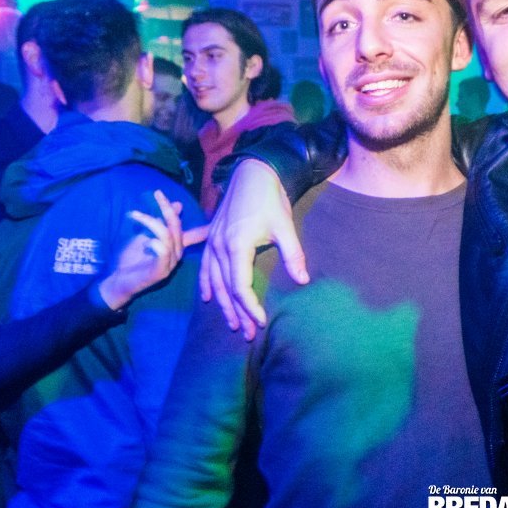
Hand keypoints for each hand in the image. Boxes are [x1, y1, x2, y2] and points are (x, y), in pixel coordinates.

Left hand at [98, 190, 207, 309]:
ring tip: (136, 215)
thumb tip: (177, 204)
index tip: (162, 194)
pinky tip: (146, 242)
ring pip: (168, 237)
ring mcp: (170, 264)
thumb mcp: (146, 234)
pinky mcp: (161, 272)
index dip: (176, 210)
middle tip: (156, 194)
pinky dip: (156, 243)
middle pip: (176, 227)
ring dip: (152, 222)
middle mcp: (177, 254)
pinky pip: (164, 253)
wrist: (118, 280)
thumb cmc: (131, 258)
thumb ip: (160, 221)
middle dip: (166, 209)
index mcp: (176, 245)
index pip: (184, 226)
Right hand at [201, 158, 307, 339]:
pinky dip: (205, 283)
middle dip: (235, 312)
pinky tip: (207, 298)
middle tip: (246, 334)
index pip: (240, 286)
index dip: (249, 306)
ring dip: (221, 303)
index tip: (260, 322)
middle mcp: (219, 246)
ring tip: (230, 323)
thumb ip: (293, 255)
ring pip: (212, 280)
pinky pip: (204, 266)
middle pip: (225, 288)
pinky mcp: (211, 237)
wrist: (252, 173)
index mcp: (237, 245)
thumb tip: (303, 281)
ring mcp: (212, 242)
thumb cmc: (270, 199)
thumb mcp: (285, 226)